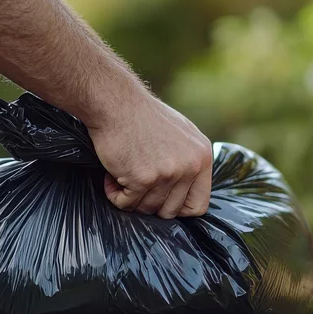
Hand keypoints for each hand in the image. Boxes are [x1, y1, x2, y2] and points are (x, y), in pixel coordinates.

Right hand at [86, 90, 212, 218]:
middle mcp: (189, 167)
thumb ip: (189, 161)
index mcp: (202, 157)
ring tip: (122, 175)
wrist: (116, 102)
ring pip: (147, 209)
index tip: (160, 201)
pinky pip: (126, 203)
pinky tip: (110, 177)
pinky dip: (114, 194)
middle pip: (171, 211)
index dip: (177, 209)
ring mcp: (168, 173)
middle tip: (136, 187)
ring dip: (131, 198)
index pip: (198, 205)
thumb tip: (189, 190)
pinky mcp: (143, 178)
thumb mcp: (181, 133)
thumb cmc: (142, 116)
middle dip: (150, 204)